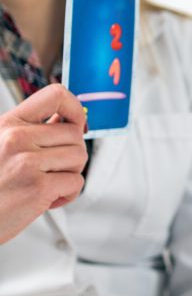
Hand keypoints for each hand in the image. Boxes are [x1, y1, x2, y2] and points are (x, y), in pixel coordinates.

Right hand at [0, 84, 87, 244]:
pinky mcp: (38, 187)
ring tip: (46, 183)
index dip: (75, 108)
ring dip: (70, 174)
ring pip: (80, 156)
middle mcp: (16, 138)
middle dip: (71, 154)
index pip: (55, 95)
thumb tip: (66, 119)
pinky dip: (68, 194)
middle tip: (51, 170)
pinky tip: (46, 199)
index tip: (76, 123)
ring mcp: (27, 162)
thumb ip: (29, 131)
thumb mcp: (0, 146)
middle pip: (75, 134)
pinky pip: (77, 182)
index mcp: (8, 124)